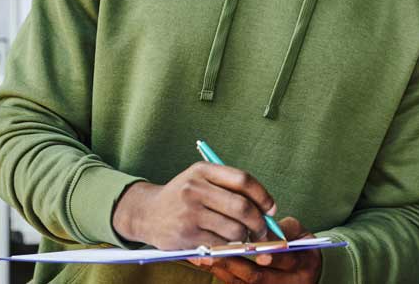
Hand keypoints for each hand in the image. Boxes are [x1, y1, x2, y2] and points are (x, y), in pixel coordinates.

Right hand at [112, 162, 276, 249]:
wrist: (148, 213)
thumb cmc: (183, 197)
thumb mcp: (200, 181)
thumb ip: (229, 188)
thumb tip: (267, 209)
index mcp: (202, 170)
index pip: (242, 179)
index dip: (263, 195)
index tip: (271, 208)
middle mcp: (195, 187)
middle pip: (242, 206)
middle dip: (259, 222)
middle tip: (262, 231)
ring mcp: (190, 211)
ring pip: (235, 229)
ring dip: (245, 238)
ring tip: (243, 238)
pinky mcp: (187, 234)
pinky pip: (221, 244)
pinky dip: (230, 247)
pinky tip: (227, 244)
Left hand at [188, 217, 321, 283]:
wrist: (301, 268)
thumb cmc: (298, 244)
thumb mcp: (300, 233)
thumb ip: (283, 228)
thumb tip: (261, 227)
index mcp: (305, 264)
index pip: (289, 261)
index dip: (274, 256)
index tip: (259, 252)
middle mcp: (290, 283)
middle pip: (259, 277)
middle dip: (235, 264)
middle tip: (216, 252)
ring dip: (222, 269)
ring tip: (204, 257)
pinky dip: (220, 274)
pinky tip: (206, 264)